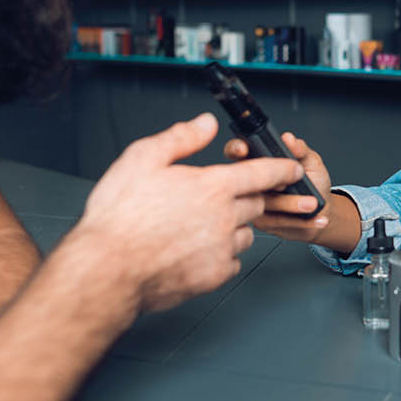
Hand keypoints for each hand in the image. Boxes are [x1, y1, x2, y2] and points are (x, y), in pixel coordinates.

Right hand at [72, 113, 304, 313]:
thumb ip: (181, 138)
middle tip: (221, 198)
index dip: (282, 168)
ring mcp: (221, 249)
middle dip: (248, 197)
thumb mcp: (142, 159)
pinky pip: (231, 261)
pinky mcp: (214, 276)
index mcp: (213, 187)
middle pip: (256, 203)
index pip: (262, 172)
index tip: (293, 168)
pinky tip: (197, 249)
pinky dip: (222, 254)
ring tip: (202, 225)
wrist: (106, 270)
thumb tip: (205, 124)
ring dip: (234, 226)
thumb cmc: (118, 216)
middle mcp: (225, 217)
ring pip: (245, 233)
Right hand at [223, 131, 333, 242]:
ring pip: (263, 202)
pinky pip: (273, 220)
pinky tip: (311, 215)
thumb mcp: (311, 160)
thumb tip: (289, 139)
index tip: (243, 150)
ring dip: (289, 202)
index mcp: (260, 160)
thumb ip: (300, 148)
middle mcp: (252, 182)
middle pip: (244, 179)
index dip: (236, 149)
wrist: (323, 211)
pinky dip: (295, 218)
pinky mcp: (262, 222)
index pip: (238, 151)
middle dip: (269, 181)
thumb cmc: (315, 182)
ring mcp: (254, 203)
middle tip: (284, 184)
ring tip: (311, 203)